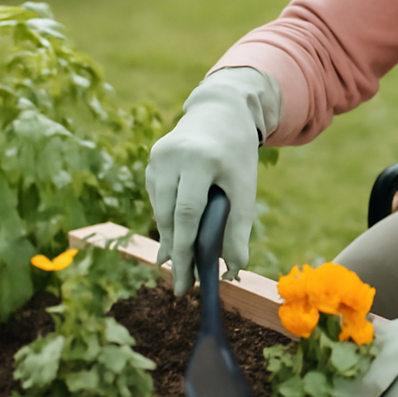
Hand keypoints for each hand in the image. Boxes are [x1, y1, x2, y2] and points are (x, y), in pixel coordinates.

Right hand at [146, 67, 281, 295]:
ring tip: (181, 266)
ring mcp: (158, 157)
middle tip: (182, 285)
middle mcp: (173, 156)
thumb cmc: (237, 153)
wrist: (221, 111)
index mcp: (201, 160)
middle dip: (176, 253)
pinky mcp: (152, 160)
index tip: (188, 282)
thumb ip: (239, 227)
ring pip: (160, 209)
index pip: (187, 213)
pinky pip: (157, 197)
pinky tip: (176, 236)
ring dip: (170, 238)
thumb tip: (234, 271)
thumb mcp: (245, 186)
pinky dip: (167, 218)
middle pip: (168, 215)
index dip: (185, 250)